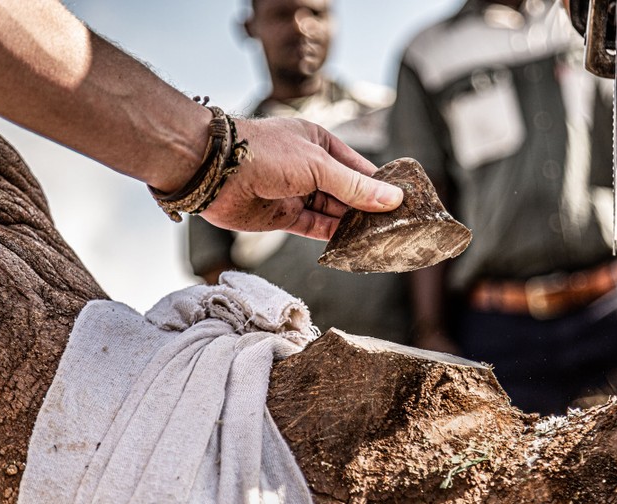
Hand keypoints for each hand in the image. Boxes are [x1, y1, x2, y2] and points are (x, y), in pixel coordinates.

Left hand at [201, 117, 402, 239]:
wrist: (213, 170)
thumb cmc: (264, 153)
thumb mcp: (318, 166)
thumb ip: (354, 186)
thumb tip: (392, 199)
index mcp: (320, 143)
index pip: (358, 168)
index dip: (379, 186)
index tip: (402, 203)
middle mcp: (310, 167)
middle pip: (348, 192)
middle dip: (368, 209)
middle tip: (395, 227)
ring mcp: (297, 192)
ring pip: (334, 212)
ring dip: (353, 225)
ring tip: (379, 240)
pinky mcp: (284, 216)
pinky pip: (316, 228)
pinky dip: (333, 237)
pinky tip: (352, 246)